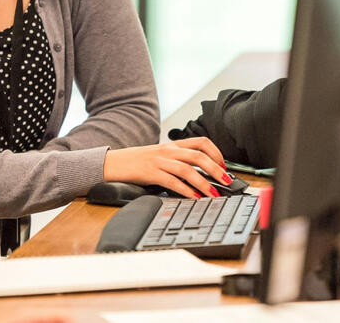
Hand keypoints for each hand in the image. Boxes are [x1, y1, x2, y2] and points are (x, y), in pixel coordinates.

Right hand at [102, 137, 230, 198]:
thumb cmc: (137, 161)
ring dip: (204, 183)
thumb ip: (178, 160)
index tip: (224, 165)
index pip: (201, 142)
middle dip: (216, 169)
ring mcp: (159, 161)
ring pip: (188, 169)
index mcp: (173, 145)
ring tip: (214, 194)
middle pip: (199, 156)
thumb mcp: (160, 155)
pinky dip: (186, 190)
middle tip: (227, 181)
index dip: (216, 153)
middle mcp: (168, 150)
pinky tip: (194, 198)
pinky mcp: (151, 173)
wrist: (113, 163)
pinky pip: (172, 182)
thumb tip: (200, 173)